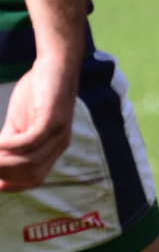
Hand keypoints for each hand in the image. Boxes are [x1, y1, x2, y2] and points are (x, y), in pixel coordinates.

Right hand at [0, 56, 77, 190]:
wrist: (55, 65)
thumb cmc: (36, 94)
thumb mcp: (19, 124)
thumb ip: (9, 143)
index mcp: (53, 148)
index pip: (35, 179)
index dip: (13, 186)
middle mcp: (59, 144)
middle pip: (31, 174)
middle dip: (5, 175)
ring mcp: (58, 132)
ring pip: (30, 162)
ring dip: (5, 164)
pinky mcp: (53, 118)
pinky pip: (31, 141)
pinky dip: (12, 146)